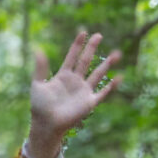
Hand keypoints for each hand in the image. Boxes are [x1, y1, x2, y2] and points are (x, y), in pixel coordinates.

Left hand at [26, 29, 121, 157]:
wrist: (46, 125)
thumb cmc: (40, 107)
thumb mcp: (37, 85)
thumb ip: (40, 68)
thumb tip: (38, 49)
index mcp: (63, 76)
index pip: (72, 57)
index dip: (77, 46)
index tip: (83, 33)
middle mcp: (75, 81)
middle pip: (85, 61)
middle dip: (92, 49)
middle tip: (99, 35)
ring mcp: (83, 91)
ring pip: (97, 74)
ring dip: (107, 64)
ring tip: (117, 53)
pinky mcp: (89, 102)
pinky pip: (103, 93)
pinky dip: (112, 86)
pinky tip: (119, 77)